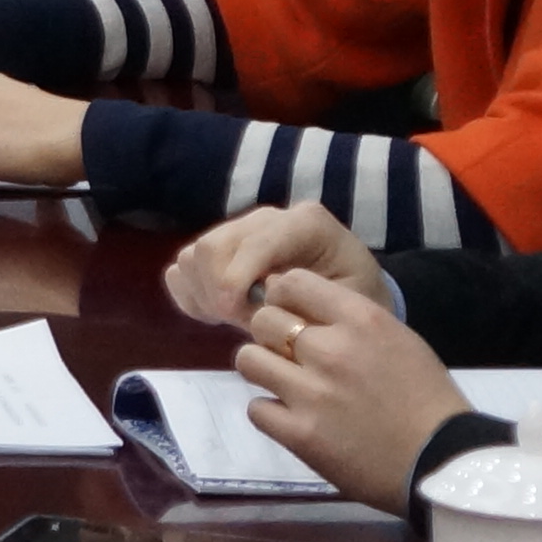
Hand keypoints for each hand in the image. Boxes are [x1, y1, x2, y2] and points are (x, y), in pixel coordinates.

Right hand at [164, 200, 385, 329]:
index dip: (235, 279)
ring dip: (204, 294)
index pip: (254, 243)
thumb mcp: (350, 302)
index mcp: (306, 224)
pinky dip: (192, 294)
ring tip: (233, 319)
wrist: (355, 293)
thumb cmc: (358, 300)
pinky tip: (220, 312)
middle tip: (238, 324)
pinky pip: (183, 268)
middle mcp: (267, 218)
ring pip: (191, 255)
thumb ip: (309, 301)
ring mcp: (240, 231)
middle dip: (216, 291)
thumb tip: (261, 304)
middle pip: (212, 245)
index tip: (236, 317)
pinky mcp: (221, 250)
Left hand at [231, 260, 468, 510]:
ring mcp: (312, 393)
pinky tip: (294, 418)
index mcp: (361, 319)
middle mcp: (330, 349)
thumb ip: (346, 318)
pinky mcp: (300, 434)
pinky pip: (256, 408)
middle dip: (271, 335)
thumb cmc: (427, 398)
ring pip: (249, 360)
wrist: (444, 460)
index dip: (283, 297)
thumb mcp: (396, 338)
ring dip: (265, 370)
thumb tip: (294, 301)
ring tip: (287, 385)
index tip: (290, 313)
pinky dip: (271, 413)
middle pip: (263, 320)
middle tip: (290, 355)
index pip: (291, 282)